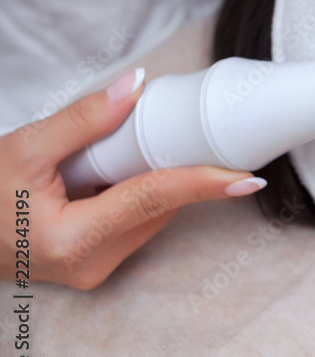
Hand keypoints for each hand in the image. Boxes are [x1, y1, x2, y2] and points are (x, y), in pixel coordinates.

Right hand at [2, 68, 266, 289]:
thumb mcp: (24, 148)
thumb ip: (84, 119)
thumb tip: (137, 86)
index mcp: (72, 241)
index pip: (152, 199)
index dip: (202, 183)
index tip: (247, 177)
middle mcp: (92, 265)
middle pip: (159, 207)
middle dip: (180, 168)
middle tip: (199, 132)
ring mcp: (96, 270)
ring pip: (153, 215)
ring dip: (158, 181)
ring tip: (130, 153)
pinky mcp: (98, 265)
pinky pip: (137, 222)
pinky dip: (141, 194)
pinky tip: (124, 172)